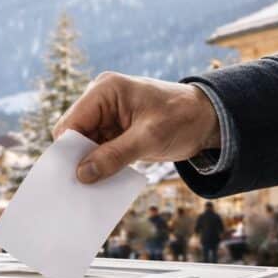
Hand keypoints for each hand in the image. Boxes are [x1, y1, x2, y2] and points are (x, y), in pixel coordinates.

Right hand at [53, 72, 220, 183]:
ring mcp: (107, 117)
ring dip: (90, 165)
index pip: (71, 122)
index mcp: (105, 90)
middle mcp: (101, 101)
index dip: (68, 149)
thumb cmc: (183, 117)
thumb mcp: (149, 138)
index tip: (71, 176)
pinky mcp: (115, 132)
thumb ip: (114, 156)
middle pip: (74, 135)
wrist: (209, 119)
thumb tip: (82, 175)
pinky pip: (98, 151)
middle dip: (78, 159)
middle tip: (82, 185)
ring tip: (94, 187)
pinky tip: (105, 180)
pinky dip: (101, 166)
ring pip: (84, 146)